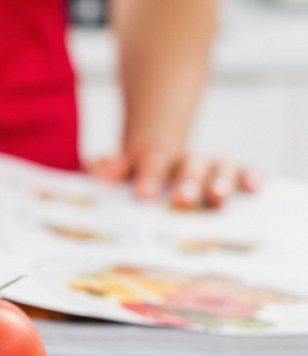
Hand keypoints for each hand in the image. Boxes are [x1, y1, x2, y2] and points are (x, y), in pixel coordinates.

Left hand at [89, 152, 258, 208]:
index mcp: (153, 156)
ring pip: (220, 168)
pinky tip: (253, 188)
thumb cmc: (134, 176)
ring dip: (220, 181)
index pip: (152, 161)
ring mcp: (210, 166)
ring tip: (218, 197)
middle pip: (189, 165)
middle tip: (183, 198)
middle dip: (187, 181)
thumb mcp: (115, 170)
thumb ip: (105, 168)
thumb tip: (103, 171)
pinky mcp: (233, 175)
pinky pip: (245, 172)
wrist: (157, 162)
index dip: (149, 175)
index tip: (144, 192)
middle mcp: (185, 159)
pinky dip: (250, 177)